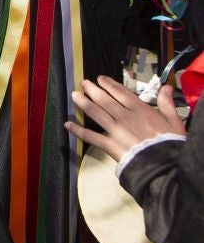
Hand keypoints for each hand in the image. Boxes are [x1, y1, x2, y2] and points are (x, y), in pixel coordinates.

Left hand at [66, 76, 183, 160]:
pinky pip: (90, 136)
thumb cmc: (170, 143)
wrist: (165, 164)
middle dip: (92, 89)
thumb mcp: (174, 120)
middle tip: (83, 83)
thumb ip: (166, 103)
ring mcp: (115, 130)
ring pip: (95, 112)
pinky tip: (68, 125)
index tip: (100, 79)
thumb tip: (165, 88)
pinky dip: (78, 130)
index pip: (120, 92)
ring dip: (83, 103)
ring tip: (75, 95)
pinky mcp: (110, 144)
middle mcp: (125, 116)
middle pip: (104, 99)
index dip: (108, 84)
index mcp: (140, 110)